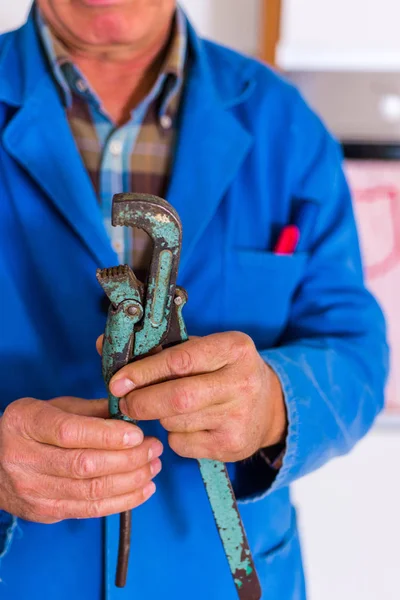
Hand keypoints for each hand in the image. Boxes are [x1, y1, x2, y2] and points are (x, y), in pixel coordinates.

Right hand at [0, 397, 162, 522]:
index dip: (108, 435)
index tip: (138, 433)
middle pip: (84, 465)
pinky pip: (90, 510)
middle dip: (129, 458)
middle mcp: (24, 459)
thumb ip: (91, 411)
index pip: (70, 433)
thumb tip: (132, 411)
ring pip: (91, 491)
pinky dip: (123, 501)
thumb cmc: (32, 429)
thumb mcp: (53, 407)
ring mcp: (33, 491)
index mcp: (26, 423)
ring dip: (132, 481)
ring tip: (154, 467)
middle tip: (154, 448)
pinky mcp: (45, 513)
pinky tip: (144, 489)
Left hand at [107, 332, 285, 462]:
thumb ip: (158, 348)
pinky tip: (188, 424)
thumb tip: (103, 345)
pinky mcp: (232, 446)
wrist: (269, 407)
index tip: (117, 380)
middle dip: (142, 401)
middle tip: (127, 402)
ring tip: (169, 407)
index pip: (181, 359)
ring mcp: (239, 417)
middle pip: (177, 397)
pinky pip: (182, 444)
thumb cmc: (223, 371)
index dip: (144, 371)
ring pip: (176, 421)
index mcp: (235, 348)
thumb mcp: (203, 350)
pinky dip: (174, 435)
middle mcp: (242, 382)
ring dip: (160, 416)